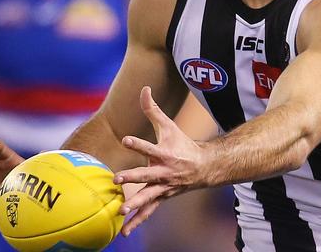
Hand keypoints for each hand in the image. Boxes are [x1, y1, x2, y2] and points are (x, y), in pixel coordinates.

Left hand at [114, 86, 206, 236]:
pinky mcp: (161, 197)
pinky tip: (123, 232)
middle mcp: (164, 171)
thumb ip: (153, 109)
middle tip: (117, 179)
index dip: (138, 143)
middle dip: (133, 177)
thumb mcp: (169, 125)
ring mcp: (163, 186)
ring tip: (121, 210)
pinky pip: (148, 211)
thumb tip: (144, 88)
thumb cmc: (182, 144)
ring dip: (134, 204)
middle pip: (146, 174)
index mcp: (165, 153)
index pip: (150, 146)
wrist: (203, 167)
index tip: (126, 139)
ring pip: (147, 197)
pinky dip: (137, 221)